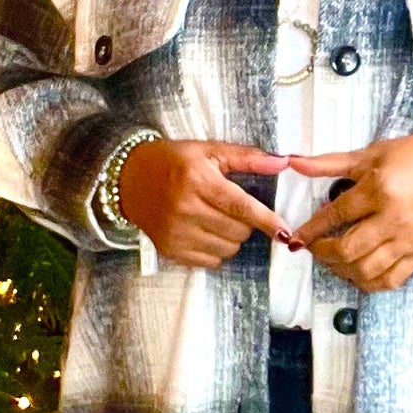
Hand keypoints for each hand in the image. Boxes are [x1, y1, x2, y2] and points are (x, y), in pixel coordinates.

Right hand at [118, 139, 288, 269]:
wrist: (127, 180)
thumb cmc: (172, 162)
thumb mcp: (207, 151)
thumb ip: (246, 158)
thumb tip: (282, 162)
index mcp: (197, 180)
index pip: (240, 206)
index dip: (266, 220)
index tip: (284, 232)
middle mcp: (186, 209)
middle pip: (238, 231)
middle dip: (245, 223)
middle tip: (231, 210)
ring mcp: (176, 233)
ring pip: (228, 249)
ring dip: (231, 238)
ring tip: (216, 220)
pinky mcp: (170, 250)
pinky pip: (211, 261)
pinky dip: (216, 250)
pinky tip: (204, 233)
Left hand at [285, 131, 412, 292]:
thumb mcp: (371, 153)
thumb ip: (330, 163)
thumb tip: (294, 163)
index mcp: (380, 190)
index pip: (336, 216)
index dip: (312, 229)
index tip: (297, 237)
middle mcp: (394, 219)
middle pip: (348, 249)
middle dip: (323, 253)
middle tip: (313, 248)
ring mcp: (409, 240)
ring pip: (367, 270)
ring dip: (342, 270)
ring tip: (333, 260)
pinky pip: (391, 280)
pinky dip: (369, 283)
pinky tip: (357, 273)